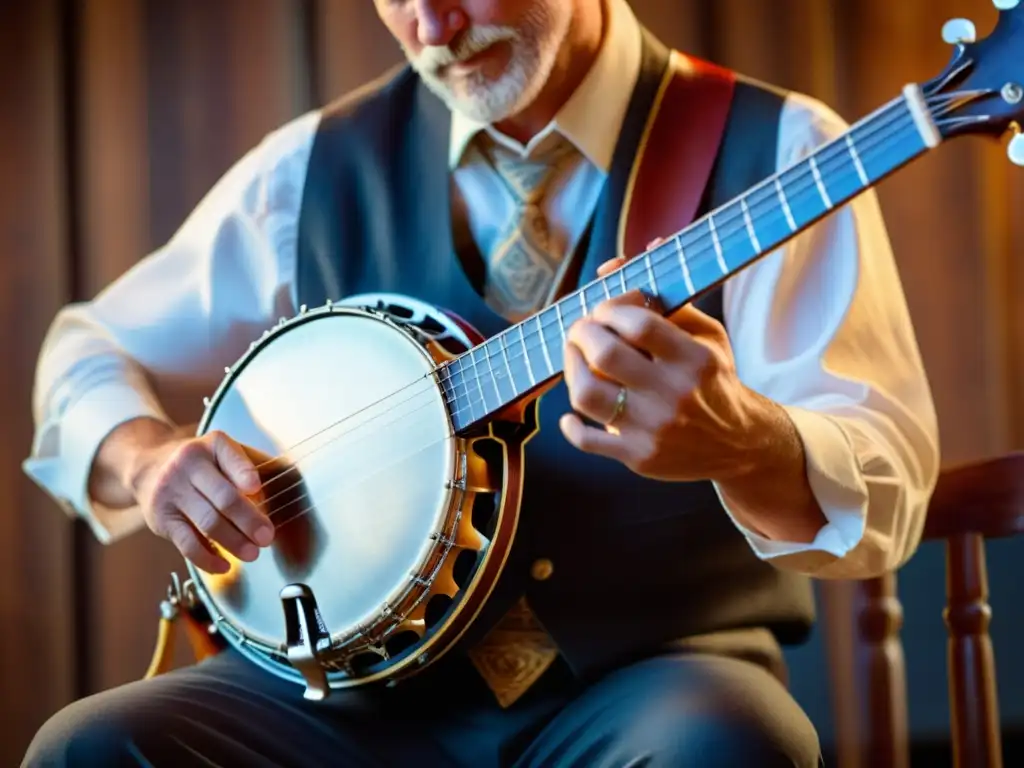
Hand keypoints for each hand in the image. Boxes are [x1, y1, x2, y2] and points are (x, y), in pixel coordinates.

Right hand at [128, 430, 274, 573]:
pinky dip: (207, 559)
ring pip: (207, 522)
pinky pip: (187, 544)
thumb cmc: (201, 463)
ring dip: (234, 542)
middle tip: (266, 536)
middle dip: (248, 520)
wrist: (148, 467)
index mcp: (213, 445)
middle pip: (223, 497)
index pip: (231, 457)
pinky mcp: (161, 518)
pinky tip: (224, 565)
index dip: (244, 474)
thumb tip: (289, 478)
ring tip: (253, 553)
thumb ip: (252, 464)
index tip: (257, 488)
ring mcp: (172, 492)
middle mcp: (189, 465)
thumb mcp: (224, 451)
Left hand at [559, 254, 768, 482]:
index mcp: (693, 359)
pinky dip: (570, 426)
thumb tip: (618, 263)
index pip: (639, 324)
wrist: (740, 444)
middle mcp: (674, 394)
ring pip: (587, 394)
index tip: (605, 308)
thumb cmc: (714, 380)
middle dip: (582, 332)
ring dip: (569, 369)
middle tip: (582, 330)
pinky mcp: (639, 457)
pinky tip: (572, 414)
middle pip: (605, 354)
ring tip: (574, 359)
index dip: (611, 308)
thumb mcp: (706, 336)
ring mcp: (654, 428)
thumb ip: (664, 300)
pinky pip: (587, 441)